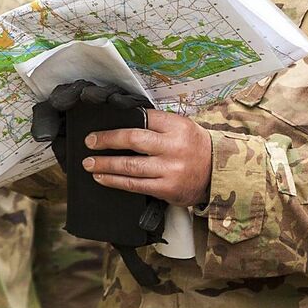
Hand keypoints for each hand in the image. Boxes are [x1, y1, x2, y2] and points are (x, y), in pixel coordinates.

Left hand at [82, 110, 212, 206]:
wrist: (217, 172)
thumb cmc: (195, 148)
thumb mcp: (183, 127)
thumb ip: (158, 125)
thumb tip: (125, 124)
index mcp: (177, 126)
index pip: (143, 118)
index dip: (119, 123)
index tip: (101, 127)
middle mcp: (173, 147)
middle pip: (133, 139)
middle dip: (107, 140)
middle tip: (90, 142)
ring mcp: (170, 169)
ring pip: (130, 165)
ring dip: (105, 164)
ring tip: (90, 163)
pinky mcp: (167, 189)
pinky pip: (135, 185)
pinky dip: (115, 181)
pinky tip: (103, 178)